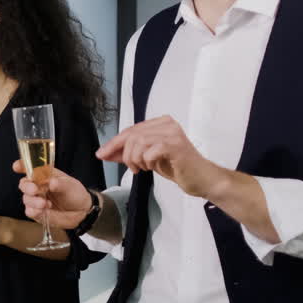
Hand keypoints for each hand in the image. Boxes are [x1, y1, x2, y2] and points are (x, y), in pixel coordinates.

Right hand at [13, 161, 90, 229]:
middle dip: (27, 187)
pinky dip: (34, 211)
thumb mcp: (70, 185)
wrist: (81, 211)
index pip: (29, 168)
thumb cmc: (75, 193)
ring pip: (26, 199)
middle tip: (35, 190)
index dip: (21, 165)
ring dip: (33, 201)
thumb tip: (51, 183)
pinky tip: (42, 210)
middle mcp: (37, 186)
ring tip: (45, 204)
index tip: (16, 166)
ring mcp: (36, 199)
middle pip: (24, 184)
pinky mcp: (37, 212)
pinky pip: (29, 211)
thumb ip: (60, 184)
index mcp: (44, 175)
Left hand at [96, 116, 221, 197]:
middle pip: (132, 135)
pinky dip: (147, 161)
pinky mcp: (176, 145)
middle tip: (131, 167)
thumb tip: (105, 153)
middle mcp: (167, 124)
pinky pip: (150, 151)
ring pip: (139, 142)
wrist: (202, 179)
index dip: (113, 143)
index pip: (130, 130)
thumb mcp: (147, 158)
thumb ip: (128, 153)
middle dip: (124, 153)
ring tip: (144, 168)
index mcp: (160, 123)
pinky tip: (153, 167)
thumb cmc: (177, 167)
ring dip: (136, 159)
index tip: (101, 154)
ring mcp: (173, 133)